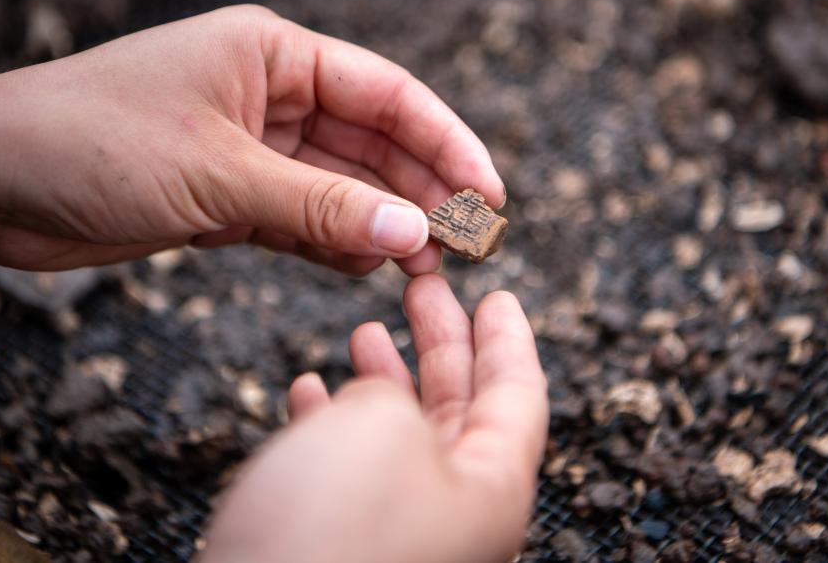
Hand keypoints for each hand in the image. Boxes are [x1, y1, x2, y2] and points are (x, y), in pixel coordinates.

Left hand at [0, 5, 503, 274]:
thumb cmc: (89, 142)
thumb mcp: (219, 175)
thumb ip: (322, 208)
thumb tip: (415, 235)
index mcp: (273, 54)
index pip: (388, 94)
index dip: (447, 143)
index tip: (489, 193)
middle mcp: (269, 95)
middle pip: (373, 142)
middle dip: (421, 191)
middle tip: (468, 242)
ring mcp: (250, 148)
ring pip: (340, 187)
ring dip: (382, 225)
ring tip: (427, 265)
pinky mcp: (227, 196)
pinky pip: (301, 220)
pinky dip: (333, 245)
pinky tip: (367, 269)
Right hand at [200, 274, 548, 562]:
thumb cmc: (331, 534)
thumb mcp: (382, 426)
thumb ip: (395, 395)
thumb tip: (379, 400)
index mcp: (492, 488)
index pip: (519, 394)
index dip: (507, 336)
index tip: (495, 296)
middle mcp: (457, 514)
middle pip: (463, 408)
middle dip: (442, 342)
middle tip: (423, 289)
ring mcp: (402, 532)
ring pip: (404, 435)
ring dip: (384, 378)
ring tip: (363, 332)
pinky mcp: (347, 543)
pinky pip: (351, 469)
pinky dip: (333, 421)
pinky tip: (308, 391)